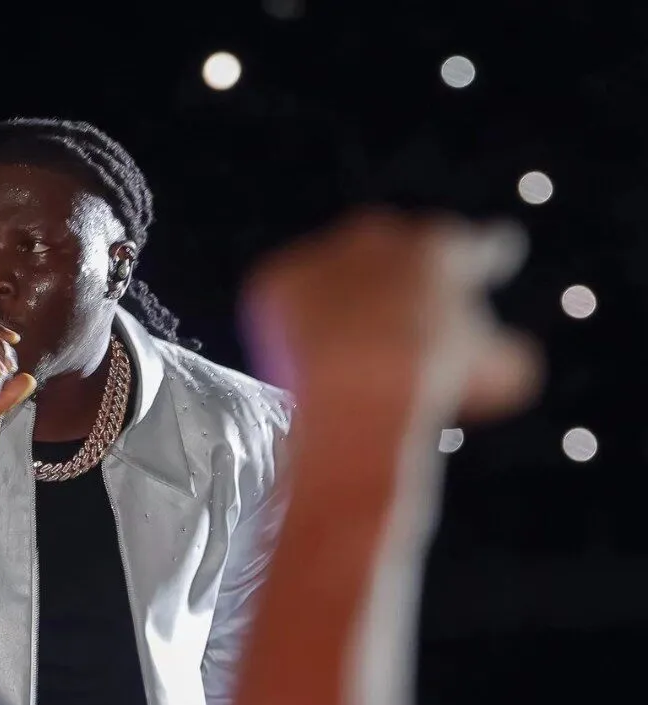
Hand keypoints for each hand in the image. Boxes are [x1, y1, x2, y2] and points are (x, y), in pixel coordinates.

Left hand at [240, 209, 541, 429]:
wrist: (354, 392)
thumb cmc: (433, 384)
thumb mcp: (498, 377)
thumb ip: (501, 358)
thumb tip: (502, 362)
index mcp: (441, 247)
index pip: (476, 245)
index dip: (488, 255)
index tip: (497, 257)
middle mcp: (380, 237)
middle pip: (396, 254)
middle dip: (403, 280)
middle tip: (404, 316)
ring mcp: (323, 255)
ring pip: (338, 275)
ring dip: (347, 299)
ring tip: (352, 339)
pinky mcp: (277, 281)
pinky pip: (292, 297)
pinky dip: (300, 320)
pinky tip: (308, 349)